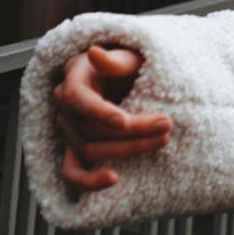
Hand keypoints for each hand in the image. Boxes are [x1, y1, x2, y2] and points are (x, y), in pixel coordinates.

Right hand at [52, 44, 170, 190]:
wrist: (130, 78)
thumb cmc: (130, 64)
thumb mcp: (130, 54)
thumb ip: (116, 59)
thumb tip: (95, 53)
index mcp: (75, 77)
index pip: (75, 98)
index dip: (98, 112)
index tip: (125, 121)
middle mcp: (66, 106)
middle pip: (88, 128)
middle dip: (131, 131)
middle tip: (166, 125)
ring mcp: (69, 130)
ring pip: (88, 149)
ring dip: (126, 150)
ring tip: (162, 140)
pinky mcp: (76, 149)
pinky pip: (72, 172)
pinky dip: (89, 181)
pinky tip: (113, 179)